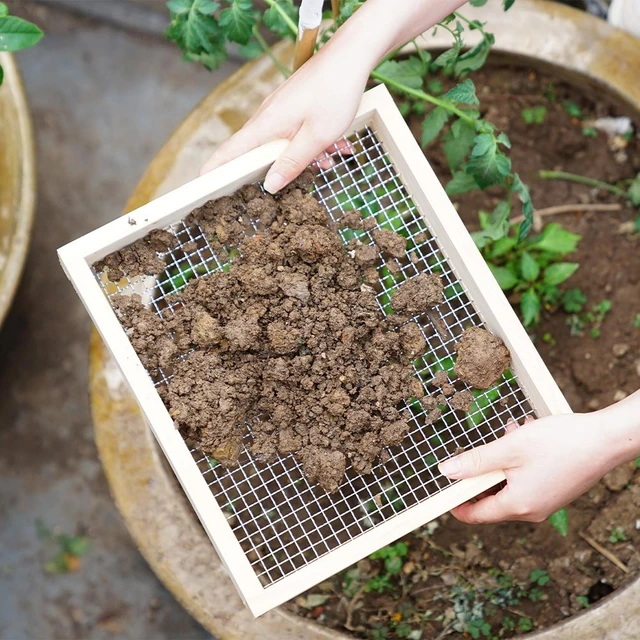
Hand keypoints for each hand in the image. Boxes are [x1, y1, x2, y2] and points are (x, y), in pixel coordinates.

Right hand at [200, 0, 468, 191]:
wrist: (350, 57)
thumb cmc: (335, 93)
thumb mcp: (317, 136)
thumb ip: (292, 163)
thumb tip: (269, 186)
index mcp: (266, 125)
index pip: (229, 152)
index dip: (213, 171)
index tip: (200, 187)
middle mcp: (267, 118)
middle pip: (258, 155)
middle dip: (280, 171)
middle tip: (300, 177)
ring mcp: (279, 112)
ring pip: (282, 146)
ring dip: (304, 156)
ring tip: (331, 156)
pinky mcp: (291, 109)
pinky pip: (294, 135)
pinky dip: (310, 143)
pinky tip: (334, 145)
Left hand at [438, 408, 632, 523]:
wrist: (606, 440)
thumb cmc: (560, 443)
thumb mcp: (509, 448)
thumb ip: (475, 462)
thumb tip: (447, 471)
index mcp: (518, 505)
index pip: (475, 515)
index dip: (456, 503)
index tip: (442, 489)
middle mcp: (532, 510)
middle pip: (492, 497)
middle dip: (483, 471)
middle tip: (484, 447)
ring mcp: (545, 502)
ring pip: (509, 482)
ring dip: (502, 460)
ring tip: (510, 434)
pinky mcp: (554, 490)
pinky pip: (525, 479)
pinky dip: (518, 460)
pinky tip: (524, 437)